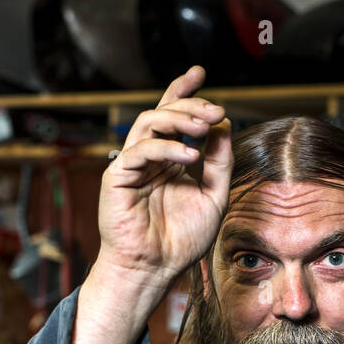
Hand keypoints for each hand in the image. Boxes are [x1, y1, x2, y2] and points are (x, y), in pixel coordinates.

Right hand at [98, 64, 231, 280]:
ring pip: (150, 122)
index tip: (200, 73)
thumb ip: (220, 162)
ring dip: (179, 118)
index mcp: (169, 160)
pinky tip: (190, 156)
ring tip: (204, 125)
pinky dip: (166, 148)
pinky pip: (141, 150)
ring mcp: (133, 165)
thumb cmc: (181, 240)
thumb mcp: (213, 197)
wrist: (155, 269)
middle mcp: (150, 158)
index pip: (174, 117)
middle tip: (216, 109)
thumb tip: (224, 124)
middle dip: (191, 106)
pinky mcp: (119, 176)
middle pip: (164, 113)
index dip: (184, 92)